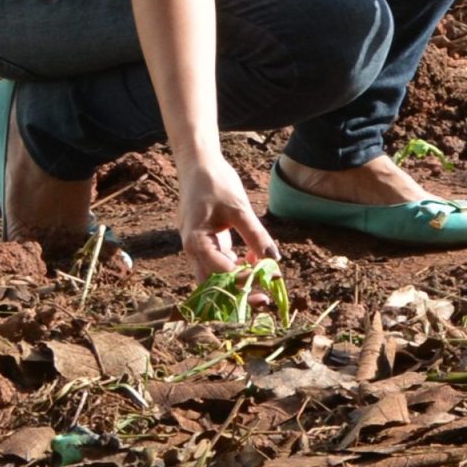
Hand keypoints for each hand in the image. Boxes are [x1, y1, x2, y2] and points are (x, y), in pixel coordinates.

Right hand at [175, 160, 277, 286]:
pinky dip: (236, 267)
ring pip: (214, 277)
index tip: (267, 283)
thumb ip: (255, 234)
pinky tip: (254, 259)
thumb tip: (273, 260)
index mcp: (196, 243)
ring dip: (237, 284)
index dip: (243, 281)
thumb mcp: (239, 208)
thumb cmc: (216, 184)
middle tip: (264, 300)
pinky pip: (219, 264)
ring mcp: (198, 249)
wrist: (199, 166)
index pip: (220, 273)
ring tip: (263, 287)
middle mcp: (193, 251)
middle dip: (236, 294)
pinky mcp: (206, 244)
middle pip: (212, 284)